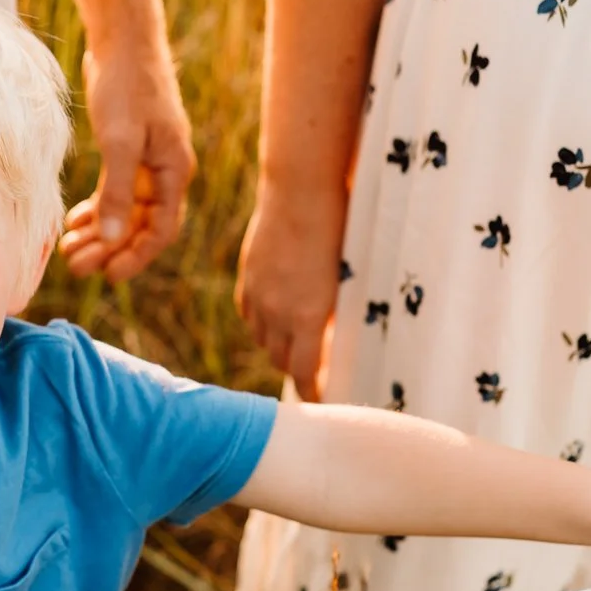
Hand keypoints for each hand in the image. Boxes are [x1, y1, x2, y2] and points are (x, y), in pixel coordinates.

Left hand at [59, 38, 194, 282]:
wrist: (123, 42)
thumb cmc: (127, 86)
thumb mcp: (121, 141)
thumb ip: (117, 192)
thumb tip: (112, 240)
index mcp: (174, 172)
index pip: (160, 231)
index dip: (135, 257)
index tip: (108, 276)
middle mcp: (165, 173)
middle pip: (140, 228)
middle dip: (110, 251)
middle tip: (76, 267)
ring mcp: (147, 164)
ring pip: (124, 214)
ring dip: (99, 235)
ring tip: (68, 251)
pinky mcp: (128, 153)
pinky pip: (115, 195)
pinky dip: (96, 211)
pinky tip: (73, 223)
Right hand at [234, 184, 348, 400]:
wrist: (300, 190)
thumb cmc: (338, 228)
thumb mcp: (343, 278)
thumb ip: (330, 312)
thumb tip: (328, 336)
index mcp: (308, 317)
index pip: (305, 373)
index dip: (311, 393)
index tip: (320, 400)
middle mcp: (278, 314)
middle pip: (281, 360)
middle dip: (297, 369)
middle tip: (313, 369)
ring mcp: (258, 297)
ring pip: (262, 340)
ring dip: (278, 347)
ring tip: (294, 343)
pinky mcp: (247, 279)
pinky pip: (249, 316)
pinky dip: (261, 324)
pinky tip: (273, 318)